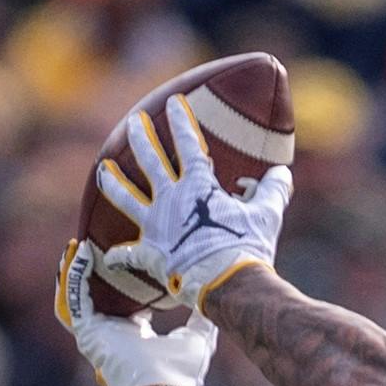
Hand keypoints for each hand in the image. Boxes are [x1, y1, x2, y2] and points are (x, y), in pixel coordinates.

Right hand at [55, 238, 216, 385]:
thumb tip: (210, 301)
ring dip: (73, 271)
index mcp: (134, 333)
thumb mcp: (197, 337)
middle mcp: (112, 332)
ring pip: (75, 296)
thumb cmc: (181, 372)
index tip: (123, 257)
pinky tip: (79, 254)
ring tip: (75, 247)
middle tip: (90, 245)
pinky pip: (74, 298)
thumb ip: (202, 318)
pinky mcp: (88, 333)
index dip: (120, 279)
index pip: (122, 301)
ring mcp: (96, 334)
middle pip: (94, 296)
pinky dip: (75, 276)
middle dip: (90, 272)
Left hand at [95, 94, 291, 309]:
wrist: (228, 283)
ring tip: (103, 169)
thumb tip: (282, 173)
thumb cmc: (248, 246)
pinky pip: (128, 255)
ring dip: (113, 182)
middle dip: (141, 136)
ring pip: (126, 197)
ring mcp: (156, 225)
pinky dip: (119, 256)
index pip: (187, 143)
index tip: (174, 102)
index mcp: (197, 185)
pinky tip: (108, 256)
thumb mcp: (267, 215)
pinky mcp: (150, 254)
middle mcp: (170, 199)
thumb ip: (273, 191)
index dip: (181, 120)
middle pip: (149, 160)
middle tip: (134, 121)